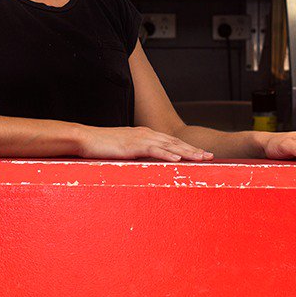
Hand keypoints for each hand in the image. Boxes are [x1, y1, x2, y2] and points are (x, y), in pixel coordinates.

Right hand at [78, 126, 212, 161]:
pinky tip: (178, 158)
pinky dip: (167, 154)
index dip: (188, 147)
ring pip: (169, 145)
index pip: (172, 142)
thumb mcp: (125, 149)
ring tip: (201, 158)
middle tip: (210, 156)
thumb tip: (148, 162)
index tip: (202, 154)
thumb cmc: (103, 146)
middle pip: (176, 142)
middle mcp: (147, 134)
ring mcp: (140, 138)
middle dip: (194, 149)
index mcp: (146, 135)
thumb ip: (138, 153)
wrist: (85, 138)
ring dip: (187, 152)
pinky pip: (153, 150)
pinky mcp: (132, 146)